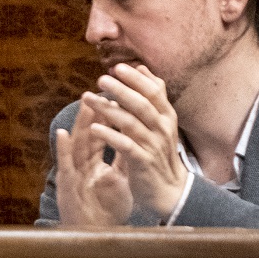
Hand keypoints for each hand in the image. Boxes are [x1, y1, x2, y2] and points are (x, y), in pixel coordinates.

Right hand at [55, 100, 132, 225]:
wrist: (96, 237)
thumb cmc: (105, 210)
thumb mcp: (118, 180)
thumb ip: (122, 160)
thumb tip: (133, 137)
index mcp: (93, 163)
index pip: (100, 134)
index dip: (108, 116)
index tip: (117, 95)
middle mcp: (81, 165)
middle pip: (88, 134)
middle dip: (94, 112)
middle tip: (101, 89)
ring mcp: (72, 175)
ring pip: (75, 145)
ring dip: (78, 123)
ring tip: (83, 103)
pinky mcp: (66, 187)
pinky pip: (65, 165)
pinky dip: (63, 150)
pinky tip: (62, 134)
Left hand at [81, 64, 187, 218]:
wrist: (170, 190)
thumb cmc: (160, 152)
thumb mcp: (162, 121)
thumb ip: (153, 96)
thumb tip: (143, 68)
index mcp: (166, 116)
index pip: (154, 91)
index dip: (136, 79)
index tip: (117, 67)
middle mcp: (162, 128)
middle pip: (141, 104)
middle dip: (121, 90)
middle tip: (101, 79)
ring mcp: (153, 145)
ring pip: (130, 123)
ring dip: (108, 109)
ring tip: (88, 98)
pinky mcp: (143, 162)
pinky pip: (125, 146)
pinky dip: (110, 136)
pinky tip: (94, 128)